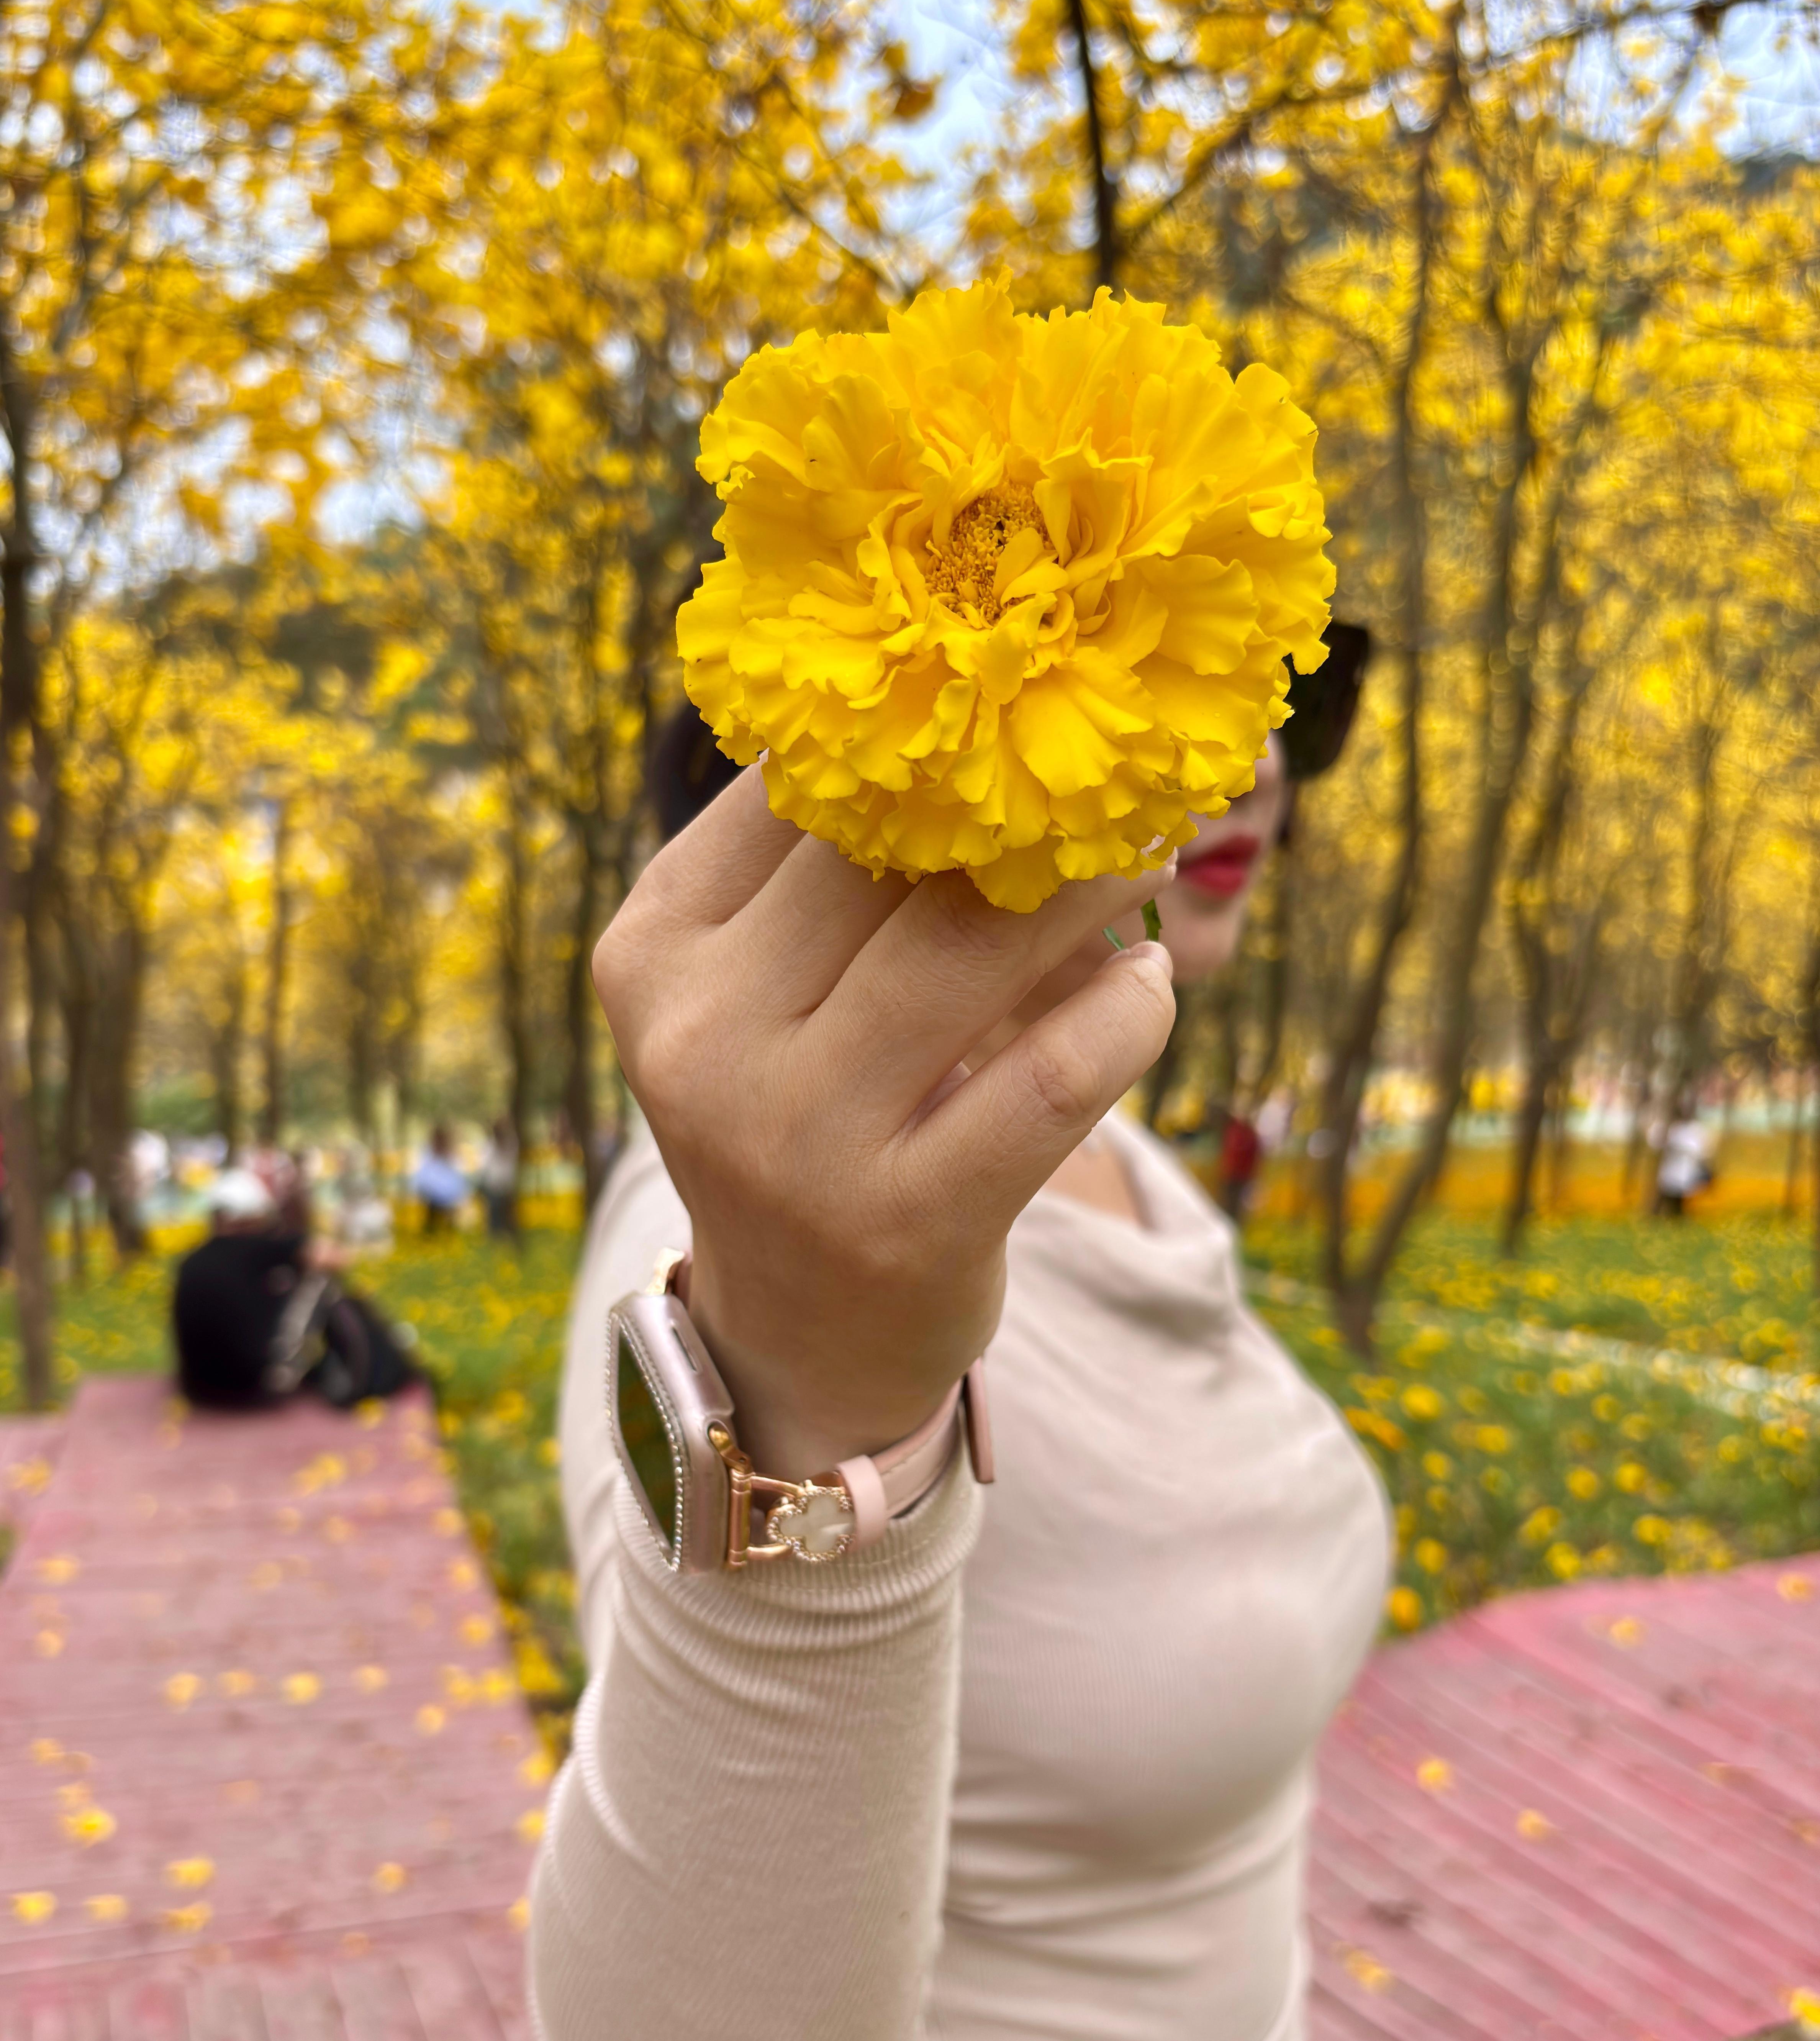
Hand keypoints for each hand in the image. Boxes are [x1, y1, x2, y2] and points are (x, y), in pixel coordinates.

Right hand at [592, 771, 1175, 1478]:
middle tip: (1114, 769)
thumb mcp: (758, 989)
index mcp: (653, 954)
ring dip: (1090, 882)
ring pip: (972, 944)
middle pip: (888, 855)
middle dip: (1017, 798)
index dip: (923, 730)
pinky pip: (1052, 1076)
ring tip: (1144, 853)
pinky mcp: (902, 1220)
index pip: (796, 789)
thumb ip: (825, 867)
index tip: (1017, 705)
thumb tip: (981, 707)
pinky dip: (1126, 1012)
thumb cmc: (802, 1114)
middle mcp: (702, 1039)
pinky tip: (1146, 987)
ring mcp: (795, 1139)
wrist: (799, 1335)